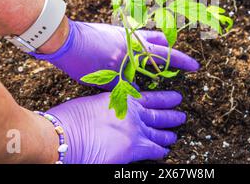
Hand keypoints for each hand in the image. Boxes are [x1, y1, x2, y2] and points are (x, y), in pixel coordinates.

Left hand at [31, 19, 198, 88]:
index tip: (195, 67)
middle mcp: (133, 38)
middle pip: (163, 42)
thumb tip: (136, 90)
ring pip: (150, 35)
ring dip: (159, 45)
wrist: (64, 40)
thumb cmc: (83, 61)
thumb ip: (124, 84)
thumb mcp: (105, 79)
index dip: (182, 63)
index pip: (166, 57)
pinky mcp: (115, 28)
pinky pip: (136, 35)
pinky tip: (137, 51)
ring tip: (161, 55)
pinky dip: (143, 43)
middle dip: (174, 52)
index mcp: (134, 51)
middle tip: (183, 61)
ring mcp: (124, 31)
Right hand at [46, 91, 185, 163]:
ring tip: (175, 134)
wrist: (68, 133)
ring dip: (168, 134)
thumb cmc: (72, 118)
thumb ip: (111, 106)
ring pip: (159, 132)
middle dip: (171, 115)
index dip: (165, 98)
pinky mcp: (136, 147)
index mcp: (124, 98)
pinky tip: (164, 152)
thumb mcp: (96, 103)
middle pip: (158, 114)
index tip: (175, 97)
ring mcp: (137, 129)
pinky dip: (160, 151)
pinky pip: (153, 150)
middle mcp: (134, 112)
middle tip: (181, 115)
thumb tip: (115, 114)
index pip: (150, 97)